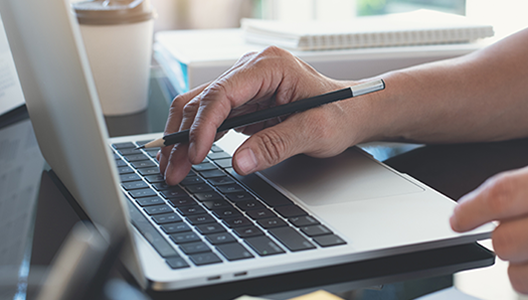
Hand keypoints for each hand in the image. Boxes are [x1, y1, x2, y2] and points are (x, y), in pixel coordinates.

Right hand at [158, 46, 369, 184]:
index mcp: (270, 66)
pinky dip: (195, 139)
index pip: (223, 92)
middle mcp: (252, 70)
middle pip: (202, 100)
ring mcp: (244, 86)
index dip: (204, 125)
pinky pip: (210, 118)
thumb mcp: (316, 131)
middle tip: (173, 170)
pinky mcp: (242, 103)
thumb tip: (241, 161)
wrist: (354, 111)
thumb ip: (278, 145)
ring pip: (199, 108)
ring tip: (172, 169)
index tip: (196, 154)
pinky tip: (185, 159)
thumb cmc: (342, 113)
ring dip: (183, 139)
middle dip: (184, 136)